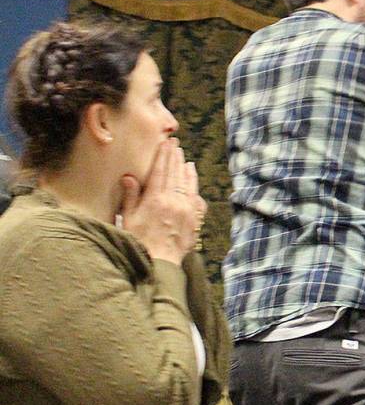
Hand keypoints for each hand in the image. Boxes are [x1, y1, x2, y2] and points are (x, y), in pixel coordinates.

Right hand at [120, 139, 202, 264]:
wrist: (159, 262)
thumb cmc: (139, 241)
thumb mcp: (128, 219)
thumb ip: (130, 196)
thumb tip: (129, 176)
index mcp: (155, 199)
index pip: (160, 171)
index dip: (163, 155)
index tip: (165, 143)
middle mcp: (173, 201)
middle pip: (174, 173)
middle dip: (174, 157)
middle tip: (175, 144)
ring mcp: (186, 209)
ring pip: (187, 183)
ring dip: (185, 168)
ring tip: (183, 156)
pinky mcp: (194, 218)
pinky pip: (196, 196)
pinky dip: (194, 184)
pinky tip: (192, 176)